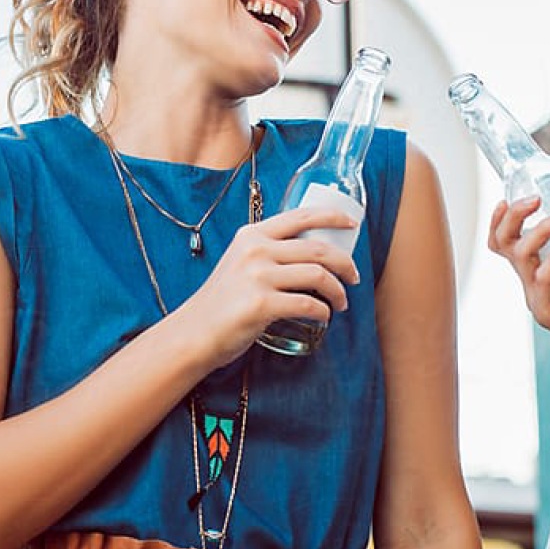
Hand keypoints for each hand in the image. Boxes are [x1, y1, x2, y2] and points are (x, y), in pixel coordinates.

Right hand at [177, 206, 360, 369]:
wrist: (194, 332)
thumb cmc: (222, 301)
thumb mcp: (239, 263)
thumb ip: (267, 252)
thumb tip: (310, 253)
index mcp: (251, 235)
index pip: (300, 216)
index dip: (332, 217)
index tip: (352, 224)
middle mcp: (255, 250)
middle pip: (318, 249)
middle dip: (345, 263)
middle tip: (355, 277)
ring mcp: (257, 277)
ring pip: (318, 275)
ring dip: (338, 291)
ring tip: (341, 302)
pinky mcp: (261, 305)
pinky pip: (308, 304)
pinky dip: (323, 311)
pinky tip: (324, 316)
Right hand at [486, 174, 549, 359]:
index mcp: (537, 263)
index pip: (504, 240)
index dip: (499, 219)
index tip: (509, 198)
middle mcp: (531, 278)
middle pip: (504, 243)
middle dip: (514, 216)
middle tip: (535, 199)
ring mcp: (537, 296)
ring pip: (521, 257)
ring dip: (539, 231)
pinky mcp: (547, 313)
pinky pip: (541, 282)